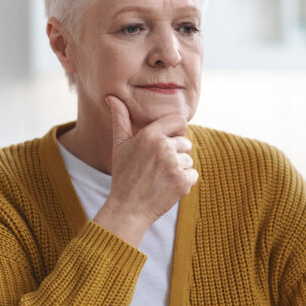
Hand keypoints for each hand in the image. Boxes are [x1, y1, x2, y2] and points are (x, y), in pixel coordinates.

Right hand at [94, 95, 198, 245]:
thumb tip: (112, 97)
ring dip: (179, 169)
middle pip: (185, 142)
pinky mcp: (183, 182)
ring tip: (160, 178)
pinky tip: (167, 187)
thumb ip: (120, 119)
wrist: (127, 208)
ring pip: (189, 160)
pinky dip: (184, 182)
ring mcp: (174, 165)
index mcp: (150, 135)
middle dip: (175, 154)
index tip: (166, 142)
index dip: (176, 131)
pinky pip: (193, 174)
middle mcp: (164, 147)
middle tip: (157, 167)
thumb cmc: (124, 175)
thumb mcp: (120, 145)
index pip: (179, 120)